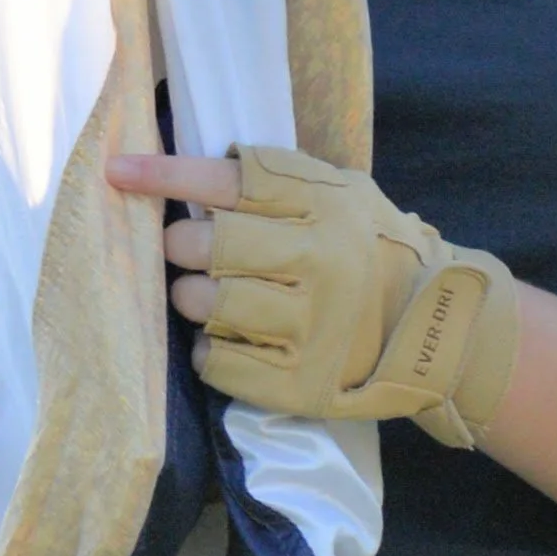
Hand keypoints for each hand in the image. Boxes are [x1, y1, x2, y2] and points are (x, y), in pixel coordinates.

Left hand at [106, 145, 517, 448]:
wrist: (439, 328)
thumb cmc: (370, 250)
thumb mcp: (341, 196)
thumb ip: (276, 183)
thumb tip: (180, 178)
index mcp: (324, 203)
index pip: (227, 180)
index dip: (163, 176)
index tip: (117, 174)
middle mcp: (319, 259)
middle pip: (204, 245)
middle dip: (183, 248)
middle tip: (195, 253)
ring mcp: (312, 324)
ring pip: (205, 303)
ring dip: (195, 299)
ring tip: (220, 297)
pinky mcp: (302, 382)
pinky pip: (216, 361)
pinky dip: (210, 350)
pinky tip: (234, 339)